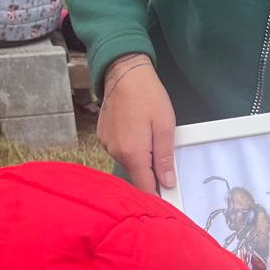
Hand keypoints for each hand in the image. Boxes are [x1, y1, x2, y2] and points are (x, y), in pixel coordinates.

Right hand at [97, 54, 175, 192]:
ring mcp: (107, 144)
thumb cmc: (148, 96)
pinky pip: (119, 150)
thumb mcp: (165, 126)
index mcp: (133, 153)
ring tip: (148, 137)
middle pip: (136, 175)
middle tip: (163, 156)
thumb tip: (167, 182)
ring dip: (139, 158)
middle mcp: (116, 152)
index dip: (156, 195)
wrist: (124, 72)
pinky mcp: (102, 136)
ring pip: (128, 162)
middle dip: (150, 173)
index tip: (167, 196)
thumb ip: (165, 158)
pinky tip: (136, 131)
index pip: (144, 187)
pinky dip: (129, 147)